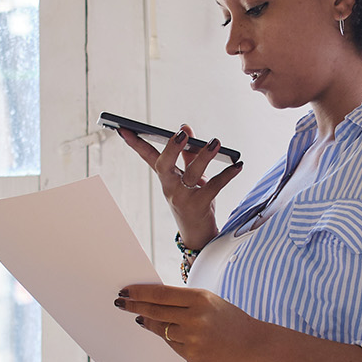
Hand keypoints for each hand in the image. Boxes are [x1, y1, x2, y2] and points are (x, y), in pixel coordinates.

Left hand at [114, 283, 257, 361]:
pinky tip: (165, 331)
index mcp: (199, 299)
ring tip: (140, 317)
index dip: (140, 293)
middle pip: (155, 312)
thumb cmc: (226, 317)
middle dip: (135, 307)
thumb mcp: (207, 300)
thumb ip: (181, 299)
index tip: (126, 291)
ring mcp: (192, 340)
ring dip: (147, 322)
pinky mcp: (190, 356)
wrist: (248, 343)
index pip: (161, 294)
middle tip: (122, 303)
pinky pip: (170, 344)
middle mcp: (195, 319)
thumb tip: (149, 299)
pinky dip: (166, 337)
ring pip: (159, 329)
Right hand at [117, 125, 244, 250]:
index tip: (123, 128)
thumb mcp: (189, 176)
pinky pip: (214, 187)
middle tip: (181, 133)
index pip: (148, 157)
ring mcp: (183, 198)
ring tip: (216, 142)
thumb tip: (186, 127)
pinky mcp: (199, 206)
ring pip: (191, 174)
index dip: (135, 143)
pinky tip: (238, 165)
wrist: (199, 235)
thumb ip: (188, 152)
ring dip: (204, 156)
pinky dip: (227, 175)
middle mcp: (170, 187)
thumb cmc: (194, 201)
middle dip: (171, 148)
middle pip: (164, 165)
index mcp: (166, 178)